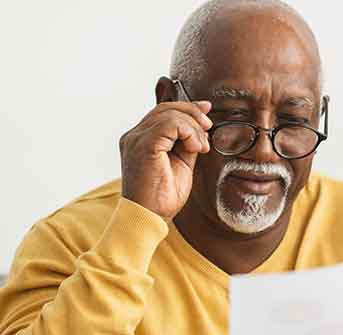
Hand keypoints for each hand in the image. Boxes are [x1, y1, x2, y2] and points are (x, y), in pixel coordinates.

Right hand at [119, 100, 213, 219]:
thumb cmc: (162, 199)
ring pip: (170, 114)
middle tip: (208, 127)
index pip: (162, 112)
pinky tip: (196, 148)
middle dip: (192, 113)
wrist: (149, 218)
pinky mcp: (144, 145)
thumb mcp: (181, 164)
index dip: (186, 107)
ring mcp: (136, 139)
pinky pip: (170, 124)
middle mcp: (134, 136)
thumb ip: (186, 144)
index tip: (207, 111)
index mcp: (140, 140)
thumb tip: (200, 128)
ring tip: (202, 147)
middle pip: (165, 108)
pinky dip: (189, 132)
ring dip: (193, 127)